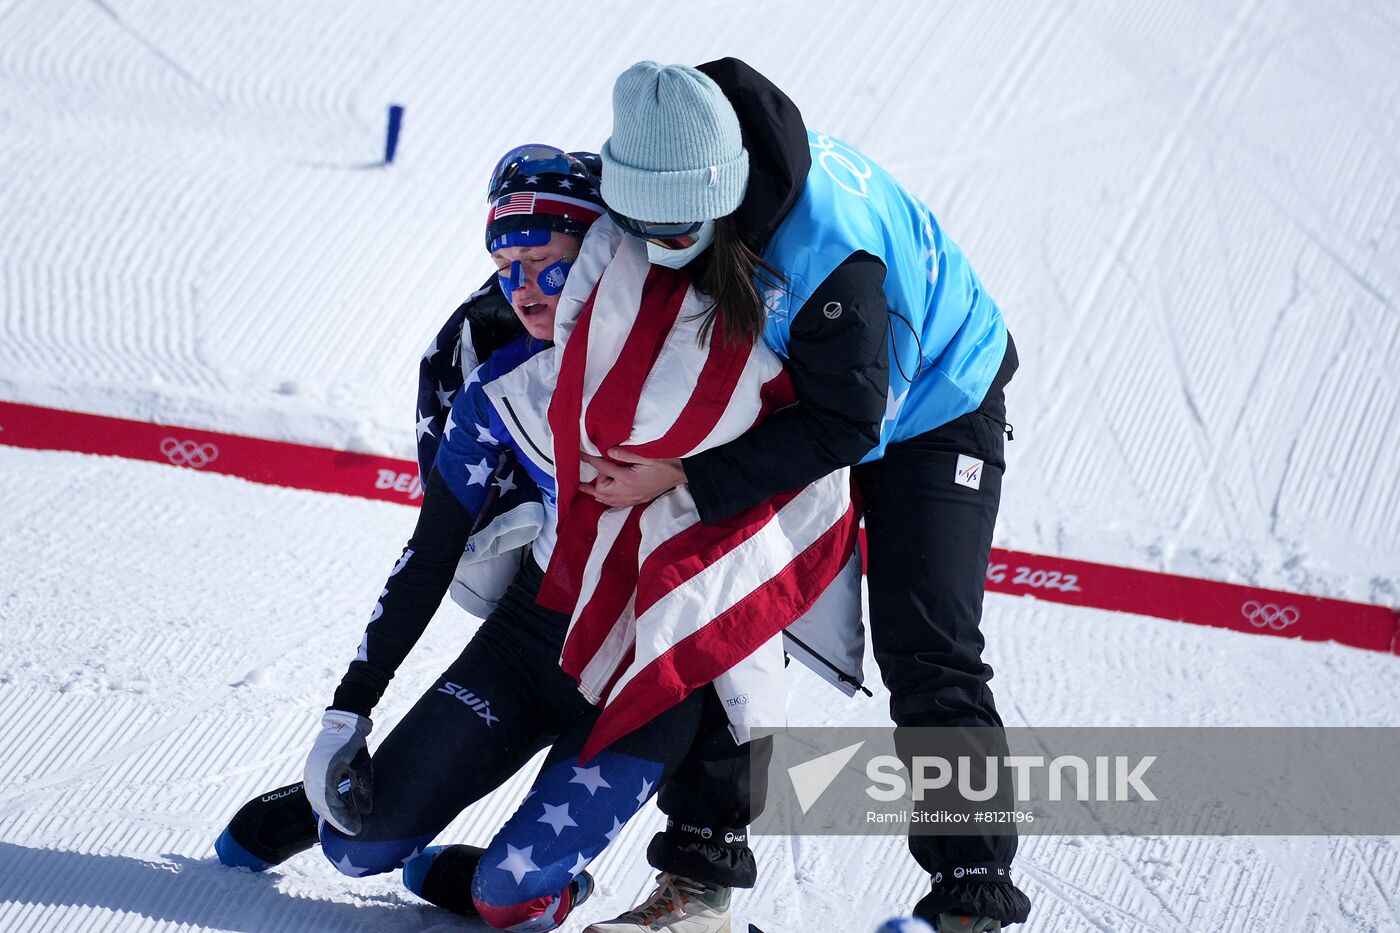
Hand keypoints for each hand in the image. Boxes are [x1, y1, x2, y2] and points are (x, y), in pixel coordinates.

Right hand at [303, 710, 372, 835]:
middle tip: (351, 829)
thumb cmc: (354, 745)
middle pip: (322, 808)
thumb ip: (362, 789)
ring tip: (344, 821)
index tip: (355, 830)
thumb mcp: (362, 767)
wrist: (342, 724)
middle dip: (336, 821)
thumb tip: (365, 811)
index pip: (333, 808)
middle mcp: (313, 778)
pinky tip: (334, 807)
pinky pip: (314, 793)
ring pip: (316, 802)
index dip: (343, 821)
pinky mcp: (310, 771)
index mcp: (326, 777)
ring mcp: (309, 775)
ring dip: (329, 813)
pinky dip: (323, 803)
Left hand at [580, 448, 685, 507]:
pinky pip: (617, 504)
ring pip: (607, 500)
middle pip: (601, 489)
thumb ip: (626, 454)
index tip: (580, 455)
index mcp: (628, 478)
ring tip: (585, 488)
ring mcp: (633, 498)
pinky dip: (607, 500)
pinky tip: (602, 498)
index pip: (603, 469)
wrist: (679, 473)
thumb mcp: (646, 454)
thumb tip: (608, 452)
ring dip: (596, 493)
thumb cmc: (664, 462)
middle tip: (588, 473)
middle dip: (593, 482)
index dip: (590, 460)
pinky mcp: (637, 500)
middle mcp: (628, 491)